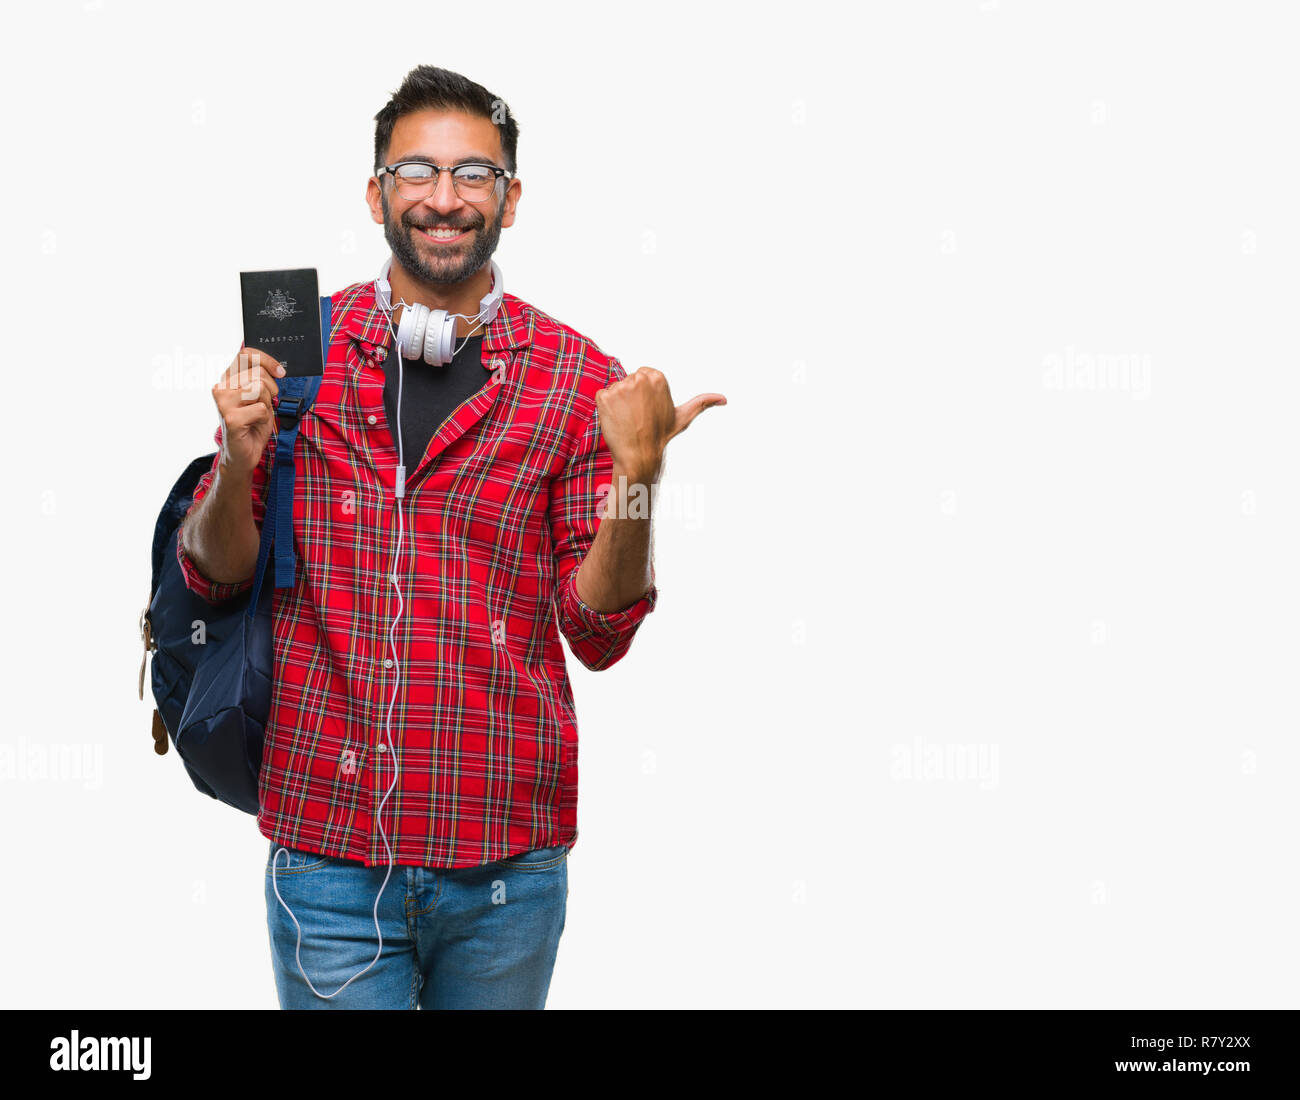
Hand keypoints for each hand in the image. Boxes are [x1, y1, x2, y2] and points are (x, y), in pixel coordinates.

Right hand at [212, 346, 285, 477]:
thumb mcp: (260, 397)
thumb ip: (262, 379)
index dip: (267, 360)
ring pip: (259, 388)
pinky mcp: (231, 418)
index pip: (246, 354)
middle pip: (258, 373)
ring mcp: (223, 402)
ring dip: (266, 404)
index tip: (280, 372)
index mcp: (228, 379)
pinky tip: (254, 425)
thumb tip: (278, 368)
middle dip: (270, 389)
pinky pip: (261, 409)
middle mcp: (221, 387)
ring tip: (256, 415)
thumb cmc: (252, 424)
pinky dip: (265, 418)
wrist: (243, 454)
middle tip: (264, 404)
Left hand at [594, 367, 726, 483]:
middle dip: (630, 397)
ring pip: (615, 390)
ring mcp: (620, 387)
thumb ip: (702, 403)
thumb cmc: (661, 437)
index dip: (643, 395)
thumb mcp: (683, 417)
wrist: (639, 455)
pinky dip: (605, 409)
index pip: (642, 376)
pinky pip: (602, 397)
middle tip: (638, 417)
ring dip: (618, 404)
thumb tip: (724, 399)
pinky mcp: (604, 396)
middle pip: (628, 381)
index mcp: (657, 377)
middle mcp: (639, 378)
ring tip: (628, 420)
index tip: (648, 411)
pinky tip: (616, 420)